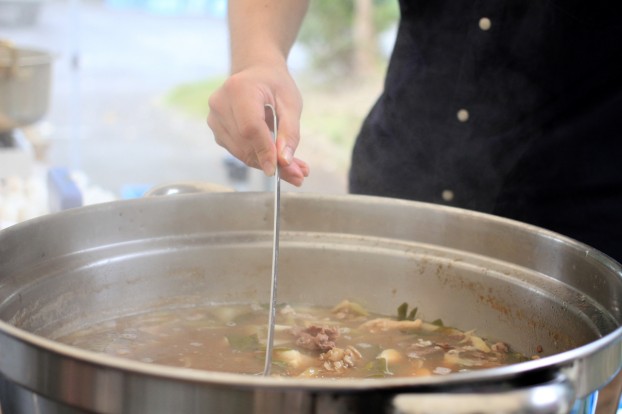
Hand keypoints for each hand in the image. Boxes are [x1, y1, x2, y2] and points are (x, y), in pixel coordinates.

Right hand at [207, 65, 309, 185]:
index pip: (250, 128)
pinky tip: (274, 157)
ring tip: (292, 168)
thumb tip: (284, 161)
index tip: (279, 170)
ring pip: (240, 152)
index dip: (264, 151)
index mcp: (239, 89)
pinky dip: (257, 158)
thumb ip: (290, 132)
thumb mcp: (291, 103)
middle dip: (270, 161)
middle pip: (244, 144)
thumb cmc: (275, 85)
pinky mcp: (216, 130)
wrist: (256, 72)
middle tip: (298, 174)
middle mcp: (220, 103)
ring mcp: (214, 118)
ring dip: (265, 163)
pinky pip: (237, 151)